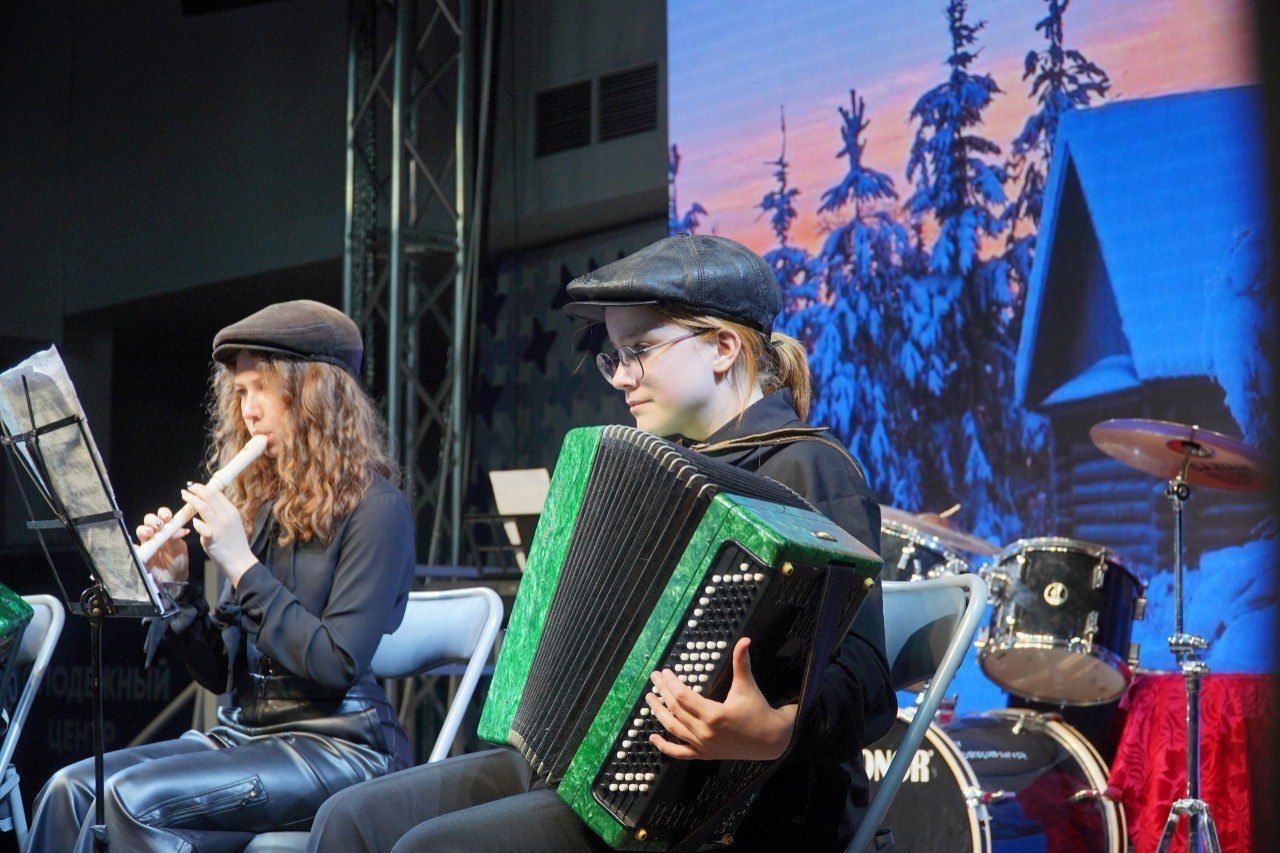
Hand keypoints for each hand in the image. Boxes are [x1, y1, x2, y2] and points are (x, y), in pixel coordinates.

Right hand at [137, 507, 189, 584]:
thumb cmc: (178, 560)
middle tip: (159, 526)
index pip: (162, 516)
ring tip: (150, 533)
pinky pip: (134, 549)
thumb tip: (180, 529)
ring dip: (144, 530)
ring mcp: (146, 543)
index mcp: (166, 529)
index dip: (163, 513)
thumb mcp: (179, 548)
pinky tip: (138, 548)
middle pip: (148, 520)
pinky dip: (134, 547)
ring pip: (140, 531)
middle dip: (152, 520)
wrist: (174, 577)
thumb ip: (177, 538)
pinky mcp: (140, 554)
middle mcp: (155, 533)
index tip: (167, 516)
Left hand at [180, 482, 256, 586]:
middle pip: (210, 496)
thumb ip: (222, 514)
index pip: (217, 493)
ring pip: (203, 507)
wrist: (240, 561)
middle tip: (188, 487)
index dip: (204, 487)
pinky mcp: (213, 538)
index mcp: (232, 512)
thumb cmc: (235, 543)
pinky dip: (196, 522)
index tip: (195, 486)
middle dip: (197, 489)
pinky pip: (201, 526)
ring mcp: (220, 527)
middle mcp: (227, 516)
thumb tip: (209, 504)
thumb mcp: (233, 524)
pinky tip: (192, 521)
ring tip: (184, 495)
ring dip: (192, 499)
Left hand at [646, 637, 796, 760]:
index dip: (671, 683)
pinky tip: (653, 738)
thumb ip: (742, 662)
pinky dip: (665, 747)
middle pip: (675, 709)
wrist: (769, 739)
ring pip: (673, 729)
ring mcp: (703, 745)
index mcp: (714, 715)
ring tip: (650, 699)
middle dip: (662, 692)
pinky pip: (680, 753)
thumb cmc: (758, 710)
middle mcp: (705, 732)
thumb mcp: (747, 686)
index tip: (664, 672)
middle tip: (654, 678)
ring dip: (659, 713)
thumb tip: (745, 640)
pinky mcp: (704, 754)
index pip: (683, 696)